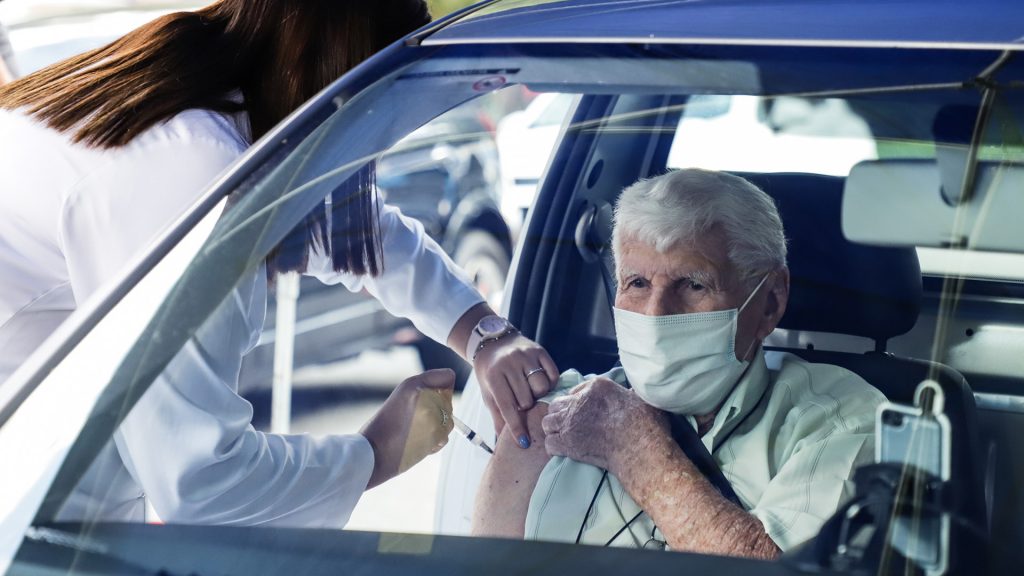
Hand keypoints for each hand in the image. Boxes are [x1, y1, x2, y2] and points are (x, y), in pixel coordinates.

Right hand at [360, 369, 455, 487]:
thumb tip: (447, 398)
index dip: (444, 389)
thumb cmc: (382, 429)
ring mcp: (432, 413)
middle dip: (437, 414)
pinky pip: (445, 437)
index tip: (433, 400)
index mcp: (412, 383)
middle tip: (414, 424)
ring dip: (437, 430)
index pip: (447, 376)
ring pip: (449, 421)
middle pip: (448, 403)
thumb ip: (424, 394)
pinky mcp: (436, 432)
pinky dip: (434, 443)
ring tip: (414, 434)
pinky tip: (416, 444)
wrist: (372, 454)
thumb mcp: (400, 400)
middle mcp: (424, 394)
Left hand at [473, 333, 557, 448]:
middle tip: (523, 404)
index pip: (507, 406)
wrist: (494, 342)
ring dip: (539, 395)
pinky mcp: (540, 350)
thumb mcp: (488, 393)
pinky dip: (550, 383)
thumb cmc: (490, 373)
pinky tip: (542, 384)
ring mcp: (526, 355)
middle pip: (527, 398)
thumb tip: (503, 443)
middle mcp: (510, 363)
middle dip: (527, 407)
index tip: (524, 443)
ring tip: (532, 394)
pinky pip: (552, 374)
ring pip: (542, 386)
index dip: (516, 427)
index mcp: (494, 376)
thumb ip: (497, 416)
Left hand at [542, 377, 669, 473]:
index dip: (576, 402)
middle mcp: (579, 401)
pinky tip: (564, 450)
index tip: (583, 411)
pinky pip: (549, 443)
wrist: (640, 449)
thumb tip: (628, 392)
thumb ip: (627, 393)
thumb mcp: (639, 398)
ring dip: (554, 428)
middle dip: (561, 413)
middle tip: (571, 424)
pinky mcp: (567, 443)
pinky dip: (554, 447)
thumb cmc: (646, 424)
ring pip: (548, 422)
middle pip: (556, 404)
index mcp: (597, 387)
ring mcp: (570, 422)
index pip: (575, 391)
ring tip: (564, 436)